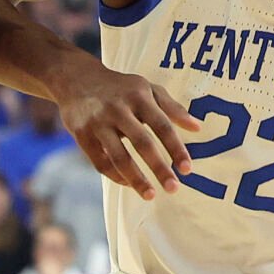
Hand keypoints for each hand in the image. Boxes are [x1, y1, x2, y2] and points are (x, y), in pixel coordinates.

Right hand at [54, 65, 199, 198]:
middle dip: (159, 167)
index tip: (188, 169)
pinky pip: (100, 162)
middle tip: (173, 189)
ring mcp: (98, 122)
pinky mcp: (81, 134)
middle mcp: (118, 108)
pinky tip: (129, 184)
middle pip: (142, 142)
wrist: (76, 78)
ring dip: (136, 179)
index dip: (176, 148)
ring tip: (150, 195)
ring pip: (119, 157)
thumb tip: (197, 127)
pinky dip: (115, 176)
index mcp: (139, 96)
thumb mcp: (147, 88)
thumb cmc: (120, 87)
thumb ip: (172, 107)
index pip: (162, 125)